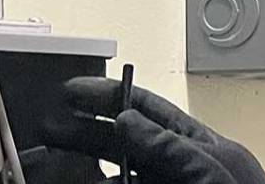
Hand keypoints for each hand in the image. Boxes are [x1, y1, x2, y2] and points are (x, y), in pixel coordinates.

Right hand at [36, 76, 264, 183]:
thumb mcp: (213, 170)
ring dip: (84, 169)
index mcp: (198, 146)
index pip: (149, 109)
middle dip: (85, 132)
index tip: (75, 91)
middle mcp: (179, 169)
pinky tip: (82, 183)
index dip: (110, 96)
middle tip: (51, 127)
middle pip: (123, 142)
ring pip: (116, 177)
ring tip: (54, 164)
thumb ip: (171, 145)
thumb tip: (129, 120)